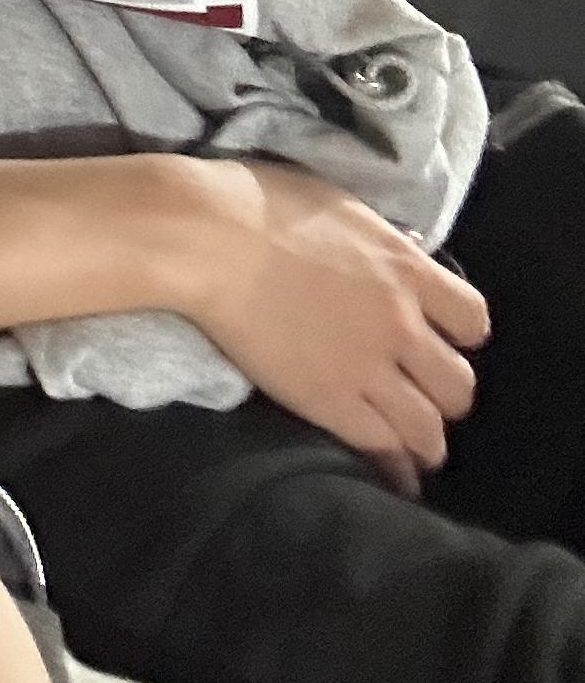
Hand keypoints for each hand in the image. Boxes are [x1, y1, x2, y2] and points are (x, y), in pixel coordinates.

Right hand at [175, 156, 487, 491]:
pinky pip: (382, 449)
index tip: (439, 338)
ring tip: (411, 446)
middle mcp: (400, 323)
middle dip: (443, 394)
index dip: (460, 334)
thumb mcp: (342, 209)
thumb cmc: (259, 205)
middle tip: (419, 394)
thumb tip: (395, 263)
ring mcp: (367, 367)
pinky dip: (393, 469)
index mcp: (406, 268)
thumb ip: (379, 247)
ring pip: (429, 428)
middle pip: (459, 385)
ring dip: (424, 439)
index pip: (474, 319)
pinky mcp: (329, 401)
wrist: (208, 238)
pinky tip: (392, 478)